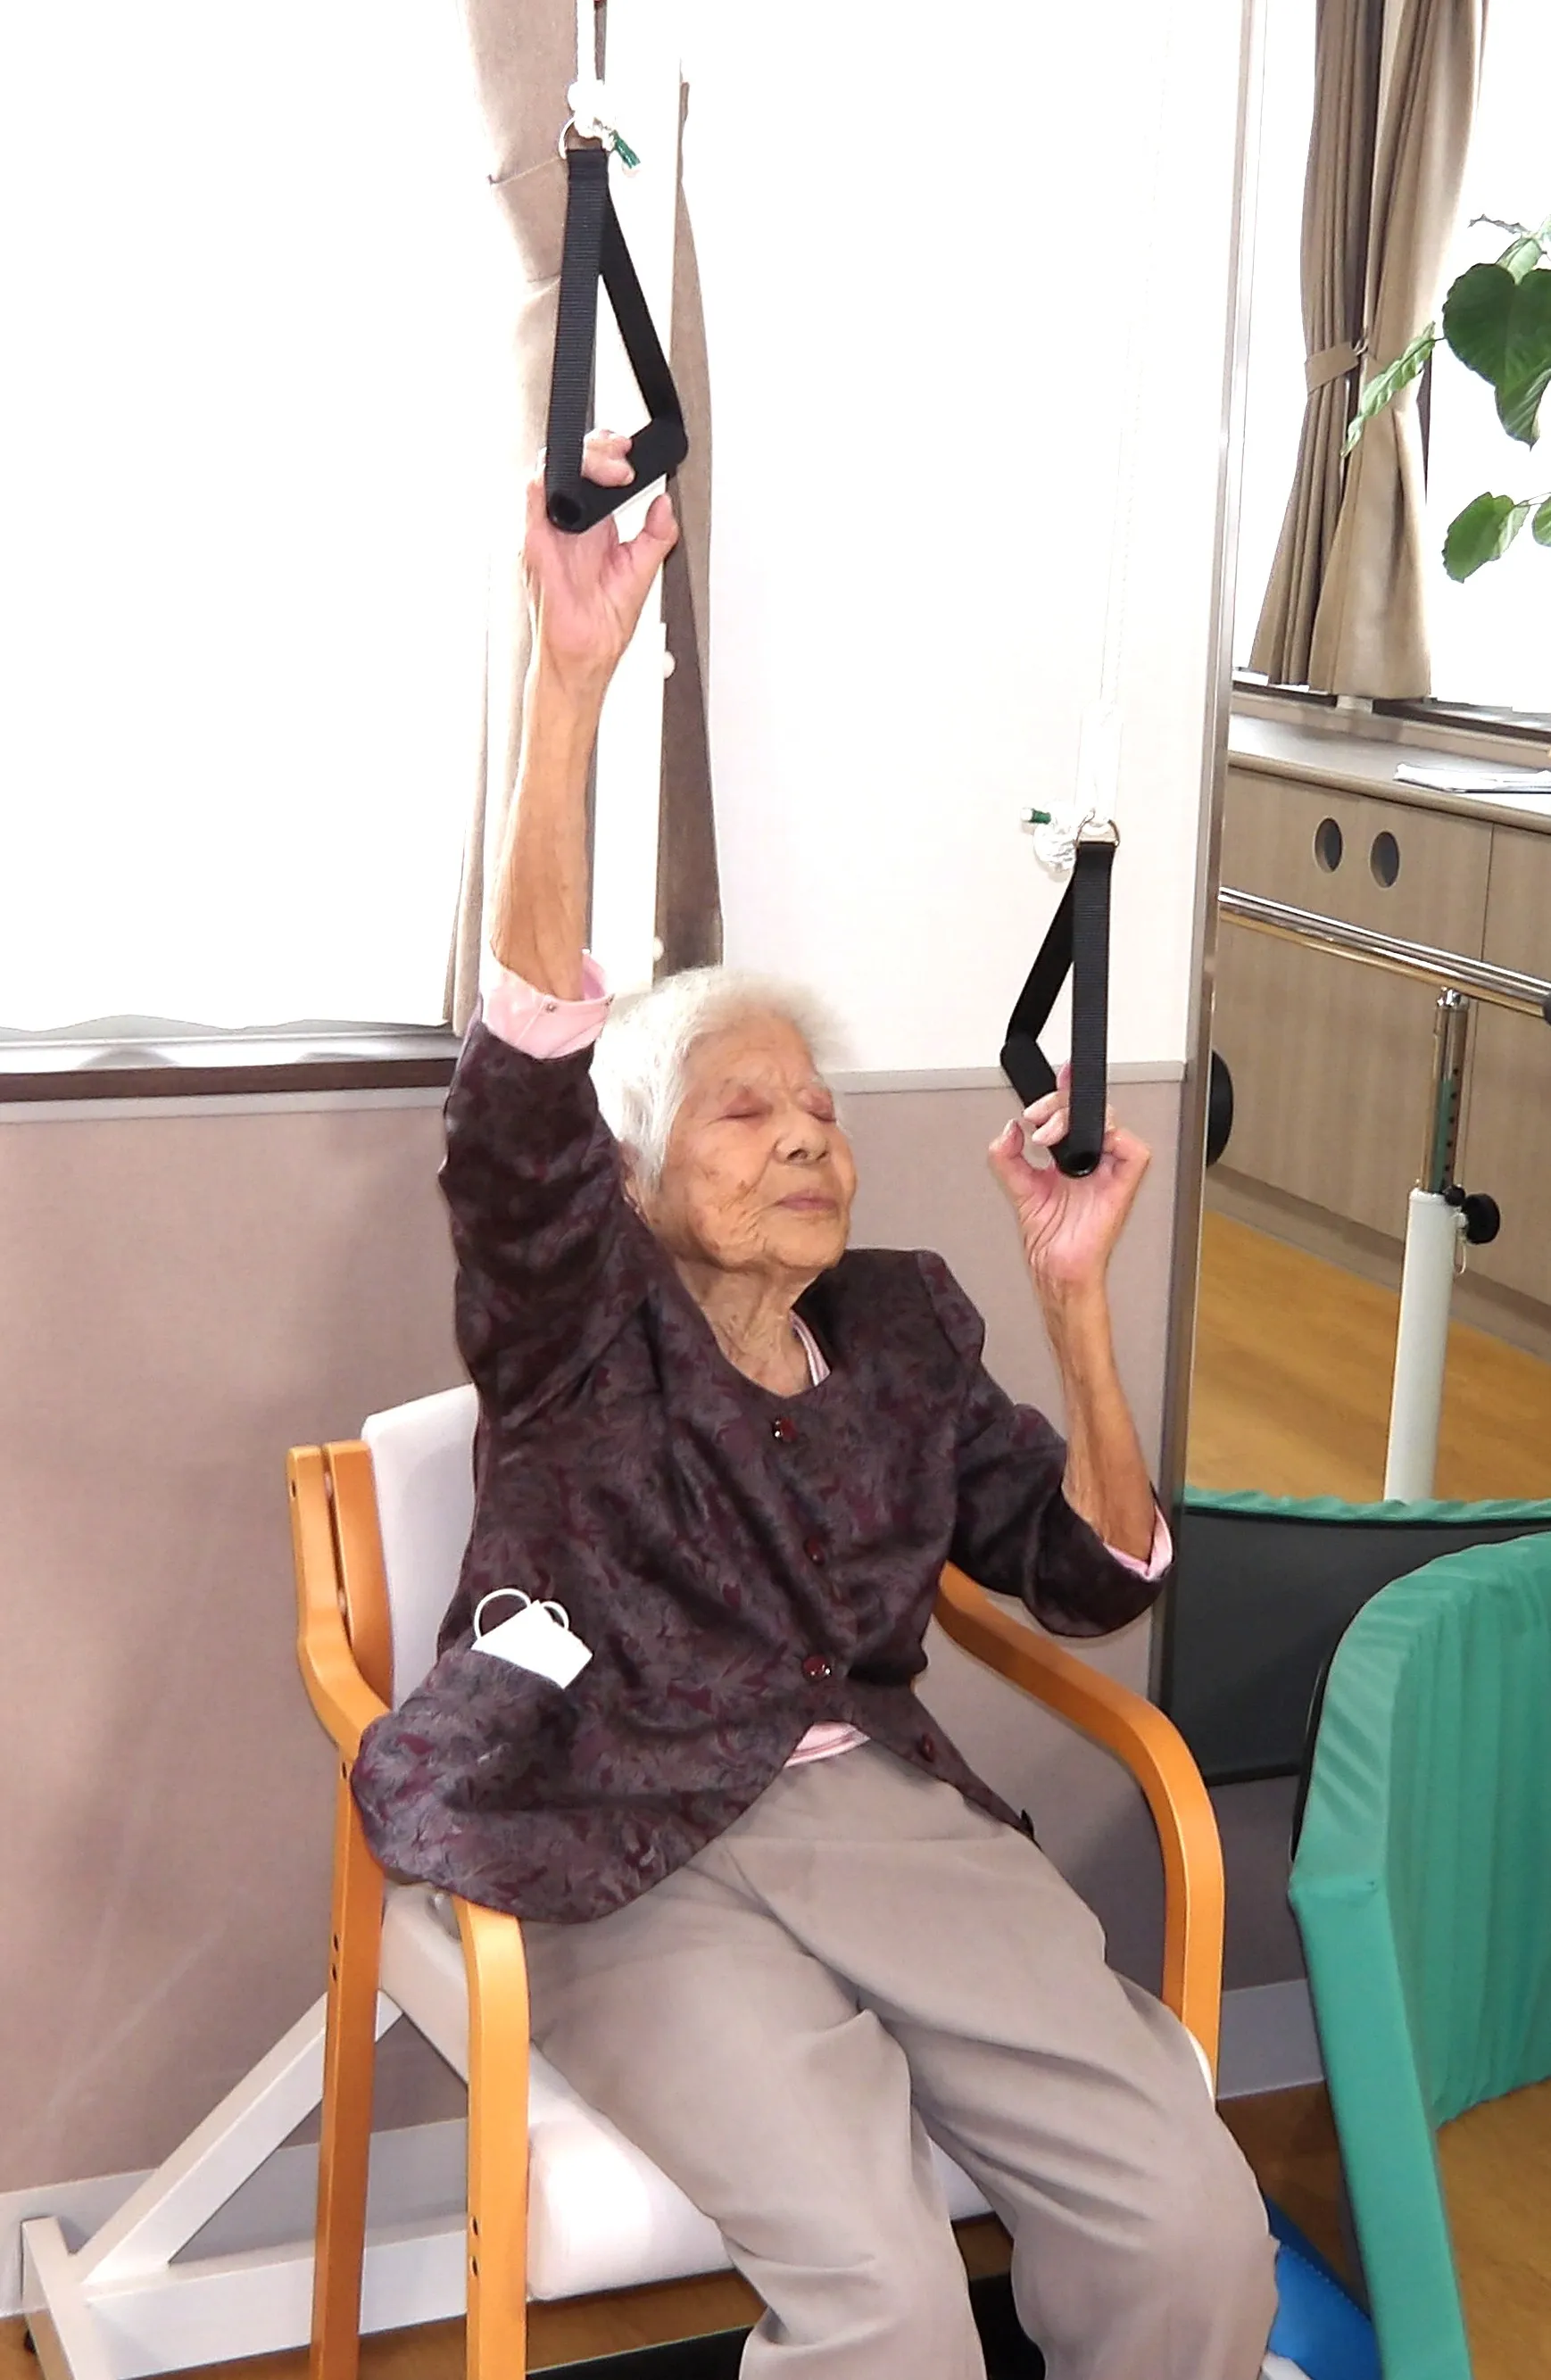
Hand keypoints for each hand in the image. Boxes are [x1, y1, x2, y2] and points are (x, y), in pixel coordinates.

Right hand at [524, 429, 678, 693]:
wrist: (586, 658)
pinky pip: (531, 505)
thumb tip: (665, 505)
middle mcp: (567, 527)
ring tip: (609, 470)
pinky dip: (546, 486)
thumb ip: (656, 535)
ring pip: (547, 473)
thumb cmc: (602, 625)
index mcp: (591, 528)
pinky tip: (569, 484)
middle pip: (568, 463)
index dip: (607, 452)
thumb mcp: (641, 571)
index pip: (591, 473)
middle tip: (621, 457)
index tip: (630, 453)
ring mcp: (549, 534)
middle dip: (596, 448)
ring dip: (578, 462)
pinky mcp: (536, 548)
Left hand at [988, 1066, 1150, 1299]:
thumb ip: (1007, 1157)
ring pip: (1110, 1123)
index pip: (1073, 1114)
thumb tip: (1010, 1130)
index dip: (1067, 1090)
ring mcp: (1109, 1171)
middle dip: (1059, 1104)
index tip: (1059, 1073)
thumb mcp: (1017, 1188)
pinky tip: (1087, 1146)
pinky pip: (1135, 1152)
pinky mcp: (1123, 1185)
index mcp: (1070, 1157)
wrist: (1055, 1268)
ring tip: (1049, 1135)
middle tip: (1036, 1118)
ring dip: (1077, 1120)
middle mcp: (1091, 1160)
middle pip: (1089, 1111)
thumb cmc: (1049, 1239)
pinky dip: (1116, 1140)